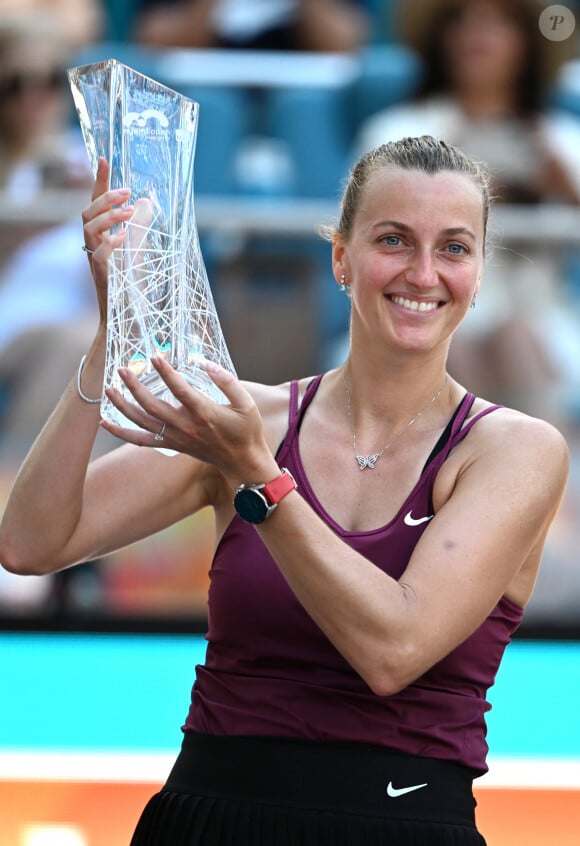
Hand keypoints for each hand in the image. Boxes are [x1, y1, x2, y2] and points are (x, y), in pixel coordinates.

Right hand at [81, 158, 134, 320]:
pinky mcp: (102, 277)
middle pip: (87, 212)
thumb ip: (140, 227)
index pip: (96, 204)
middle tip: (127, 191)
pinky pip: (98, 255)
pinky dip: (110, 242)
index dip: (99, 181)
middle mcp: (94, 246)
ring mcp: (96, 261)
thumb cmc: (132, 286)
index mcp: (102, 237)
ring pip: (88, 229)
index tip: (103, 158)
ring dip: (109, 216)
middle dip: (105, 198)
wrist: (128, 318)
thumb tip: (146, 202)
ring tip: (129, 212)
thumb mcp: (139, 250)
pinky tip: (124, 236)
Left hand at [101, 357, 275, 485]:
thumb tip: (205, 363)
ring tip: (108, 388)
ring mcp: (176, 438)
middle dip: (135, 386)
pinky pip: (141, 440)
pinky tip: (105, 423)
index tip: (155, 356)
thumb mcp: (246, 403)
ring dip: (122, 406)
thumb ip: (227, 381)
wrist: (242, 462)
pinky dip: (122, 432)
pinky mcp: (172, 445)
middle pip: (153, 406)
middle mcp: (186, 427)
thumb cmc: (246, 430)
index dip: (166, 373)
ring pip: (142, 422)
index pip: (180, 390)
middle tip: (123, 368)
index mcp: (205, 414)